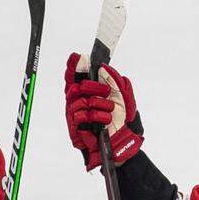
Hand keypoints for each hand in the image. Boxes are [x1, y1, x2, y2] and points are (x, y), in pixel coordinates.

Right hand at [64, 52, 143, 170]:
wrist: (125, 142)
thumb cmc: (122, 120)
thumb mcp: (123, 97)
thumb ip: (114, 80)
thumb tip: (103, 67)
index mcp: (88, 93)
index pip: (75, 77)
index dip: (73, 66)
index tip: (77, 57)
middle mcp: (78, 102)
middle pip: (74, 86)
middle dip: (92, 86)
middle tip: (105, 91)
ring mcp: (76, 116)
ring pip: (77, 100)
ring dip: (97, 104)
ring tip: (109, 110)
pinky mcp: (75, 129)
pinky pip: (79, 116)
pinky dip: (95, 116)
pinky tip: (104, 120)